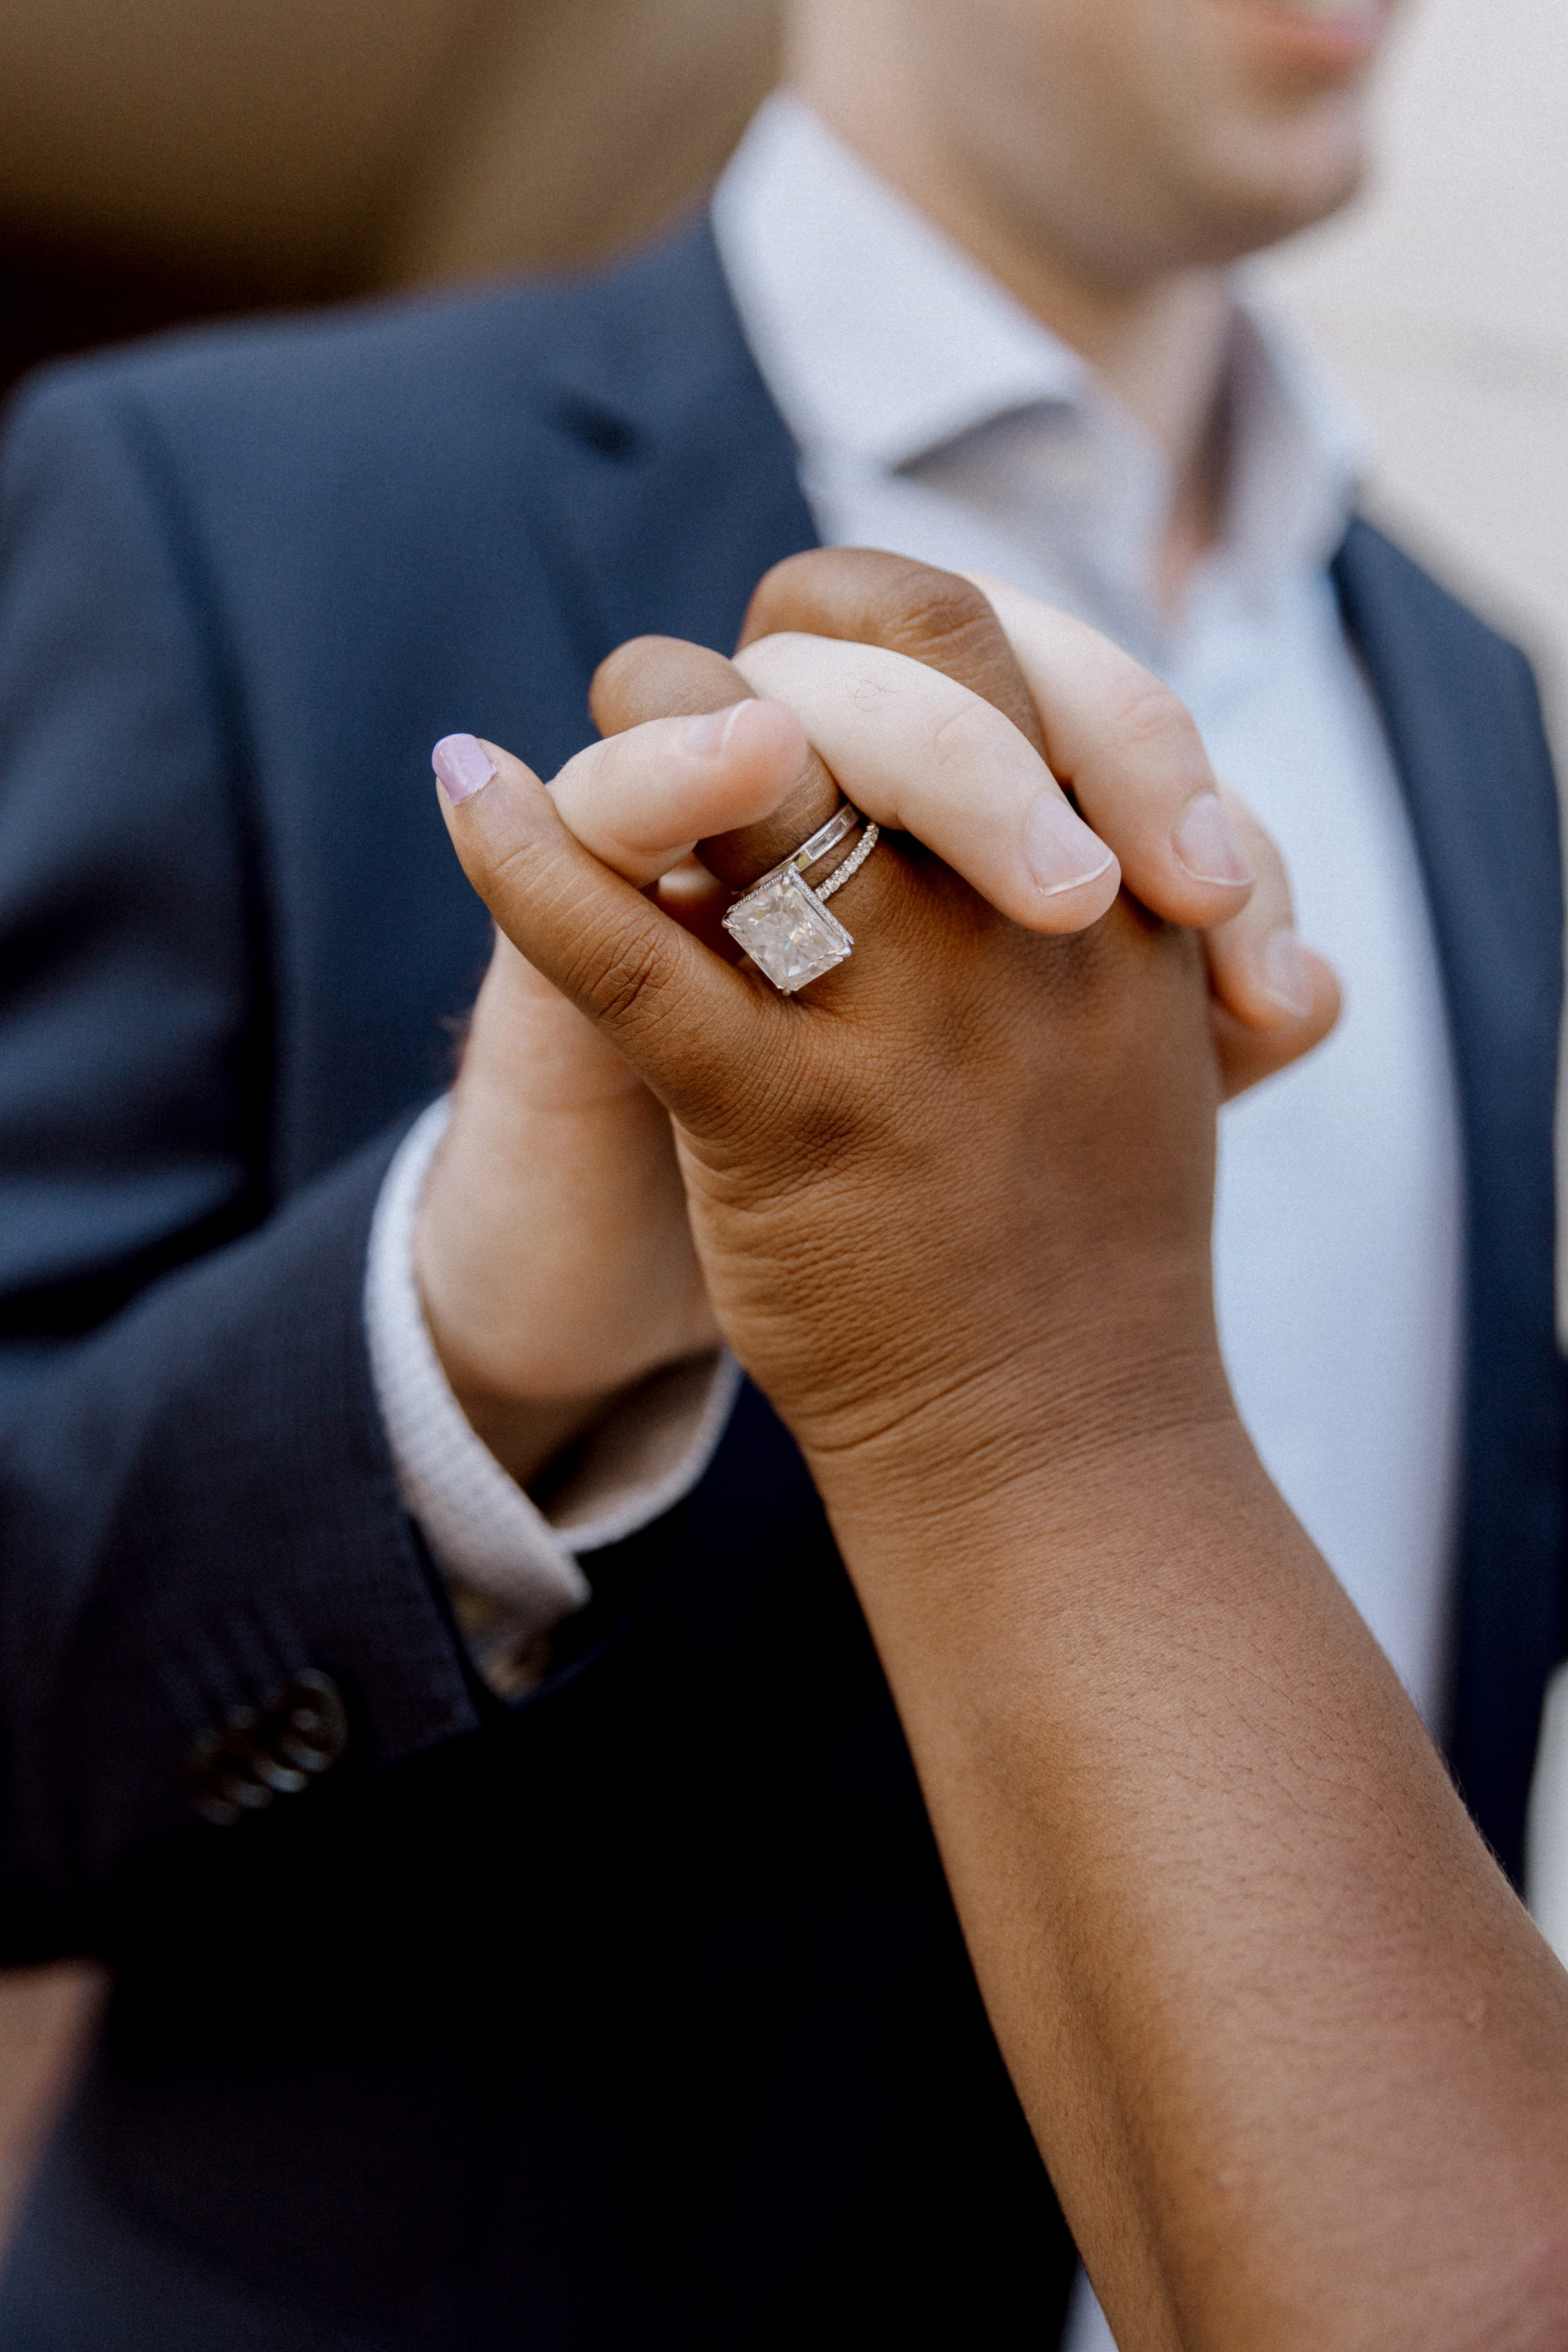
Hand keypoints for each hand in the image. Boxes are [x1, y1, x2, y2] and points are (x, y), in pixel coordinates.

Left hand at [431, 561, 1567, 2351]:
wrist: (1082, 1525)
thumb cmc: (1103, 1351)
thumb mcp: (1140, 1152)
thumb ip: (1135, 1010)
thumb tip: (1224, 940)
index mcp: (1125, 942)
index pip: (1036, 666)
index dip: (944, 636)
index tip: (863, 684)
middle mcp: (1034, 947)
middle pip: (897, 659)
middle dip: (810, 645)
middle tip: (741, 696)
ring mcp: (904, 1025)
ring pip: (748, 762)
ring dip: (654, 729)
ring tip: (603, 753)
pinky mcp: (770, 1132)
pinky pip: (627, 938)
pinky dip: (520, 854)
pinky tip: (454, 793)